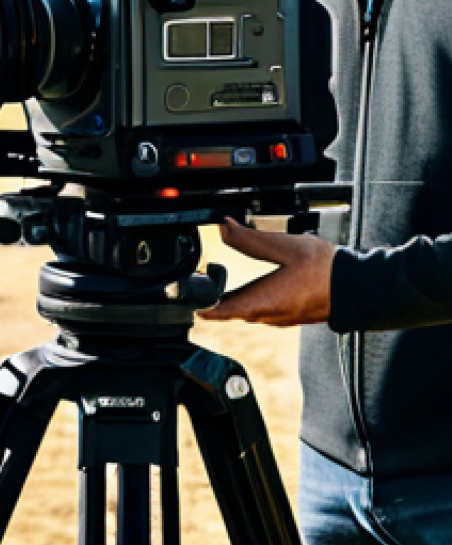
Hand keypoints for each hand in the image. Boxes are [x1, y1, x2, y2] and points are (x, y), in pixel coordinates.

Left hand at [198, 217, 336, 326]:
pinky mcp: (290, 314)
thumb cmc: (325, 270)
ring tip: (217, 283)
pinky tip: (250, 286)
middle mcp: (268, 315)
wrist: (358, 288)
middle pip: (230, 311)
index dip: (199, 304)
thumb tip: (224, 227)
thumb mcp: (283, 246)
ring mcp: (280, 317)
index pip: (219, 311)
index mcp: (261, 301)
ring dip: (231, 300)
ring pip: (246, 311)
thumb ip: (250, 239)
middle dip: (213, 298)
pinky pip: (261, 310)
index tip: (186, 296)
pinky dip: (249, 300)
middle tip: (201, 280)